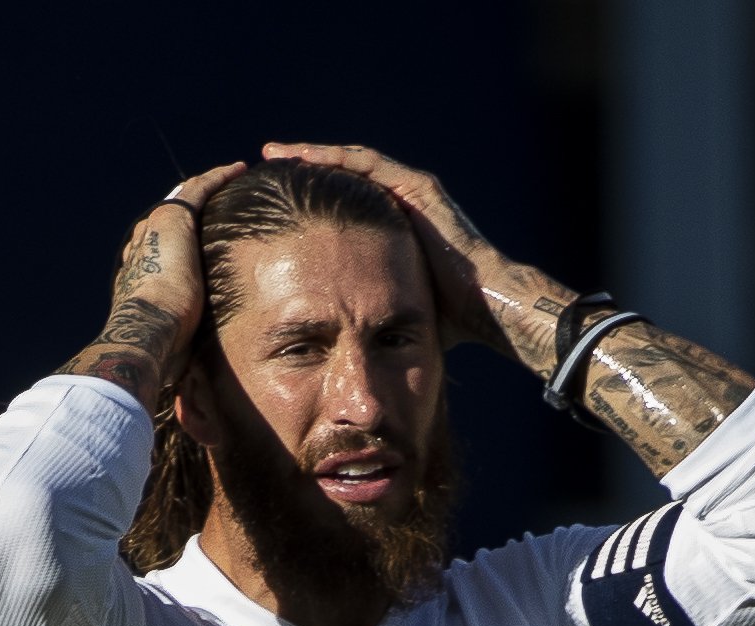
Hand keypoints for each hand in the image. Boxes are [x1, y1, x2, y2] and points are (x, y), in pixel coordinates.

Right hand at [69, 163, 242, 406]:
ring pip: (186, 200)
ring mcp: (154, 231)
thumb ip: (183, 360)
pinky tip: (241, 170)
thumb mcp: (174, 354)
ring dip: (210, 190)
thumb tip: (197, 404)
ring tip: (237, 181)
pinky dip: (219, 178)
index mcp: (141, 279)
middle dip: (197, 213)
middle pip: (174, 222)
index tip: (205, 248)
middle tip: (225, 205)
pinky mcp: (173, 220)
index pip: (165, 256)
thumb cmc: (157, 358)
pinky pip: (200, 189)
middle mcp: (143, 248)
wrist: (147, 335)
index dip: (186, 248)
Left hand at [261, 140, 538, 359]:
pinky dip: (332, 158)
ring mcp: (411, 192)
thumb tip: (340, 342)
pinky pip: (365, 164)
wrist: (487, 306)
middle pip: (342, 179)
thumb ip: (371, 311)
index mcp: (397, 229)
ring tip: (274, 155)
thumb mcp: (395, 310)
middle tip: (267, 169)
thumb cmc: (450, 319)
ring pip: (350, 164)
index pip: (344, 206)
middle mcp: (404, 204)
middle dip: (304, 172)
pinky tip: (302, 157)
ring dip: (310, 157)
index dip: (309, 202)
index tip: (276, 206)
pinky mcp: (416, 187)